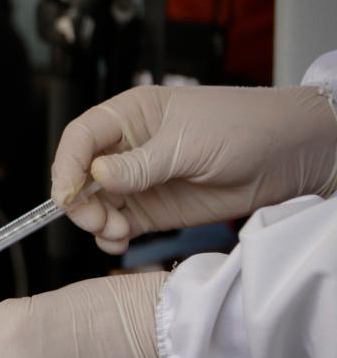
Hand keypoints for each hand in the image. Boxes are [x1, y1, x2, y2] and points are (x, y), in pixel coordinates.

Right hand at [52, 85, 336, 253]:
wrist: (290, 155)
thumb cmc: (243, 127)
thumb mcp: (188, 143)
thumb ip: (140, 164)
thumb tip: (96, 175)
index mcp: (130, 115)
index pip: (81, 137)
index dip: (67, 165)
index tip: (67, 195)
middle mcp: (127, 148)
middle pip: (81, 175)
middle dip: (80, 201)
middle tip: (95, 221)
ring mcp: (139, 181)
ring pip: (96, 204)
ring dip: (96, 222)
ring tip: (116, 233)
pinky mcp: (153, 211)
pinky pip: (119, 226)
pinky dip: (111, 238)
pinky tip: (119, 242)